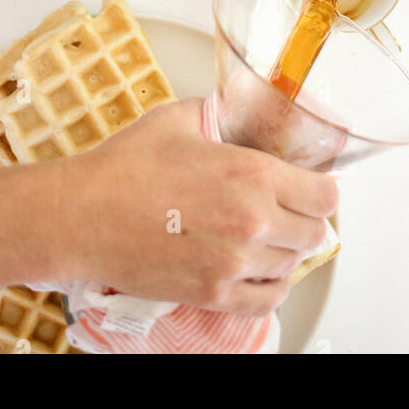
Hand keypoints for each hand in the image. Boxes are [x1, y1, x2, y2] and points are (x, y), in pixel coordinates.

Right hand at [55, 99, 336, 315]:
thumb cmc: (125, 167)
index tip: (311, 187)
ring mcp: (235, 264)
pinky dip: (270, 285)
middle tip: (285, 209)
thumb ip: (220, 115)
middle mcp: (253, 222)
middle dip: (304, 218)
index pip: (324, 195)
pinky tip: (257, 269)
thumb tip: (234, 109)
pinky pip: (268, 299)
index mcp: (252, 174)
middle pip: (314, 232)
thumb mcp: (180, 119)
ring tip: (263, 236)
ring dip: (284, 250)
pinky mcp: (214, 294)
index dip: (320, 189)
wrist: (84, 215)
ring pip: (292, 265)